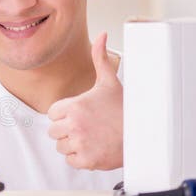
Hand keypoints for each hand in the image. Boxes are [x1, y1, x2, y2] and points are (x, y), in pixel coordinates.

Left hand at [47, 32, 122, 169]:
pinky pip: (70, 160)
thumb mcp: (109, 82)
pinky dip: (80, 157)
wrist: (143, 134)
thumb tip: (101, 35)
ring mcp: (80, 144)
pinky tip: (94, 147)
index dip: (65, 114)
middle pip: (54, 131)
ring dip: (73, 143)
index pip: (52, 114)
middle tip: (87, 126)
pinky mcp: (86, 160)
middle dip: (67, 129)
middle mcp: (74, 125)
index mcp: (74, 106)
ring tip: (91, 136)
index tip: (80, 114)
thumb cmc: (124, 108)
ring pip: (61, 146)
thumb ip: (99, 58)